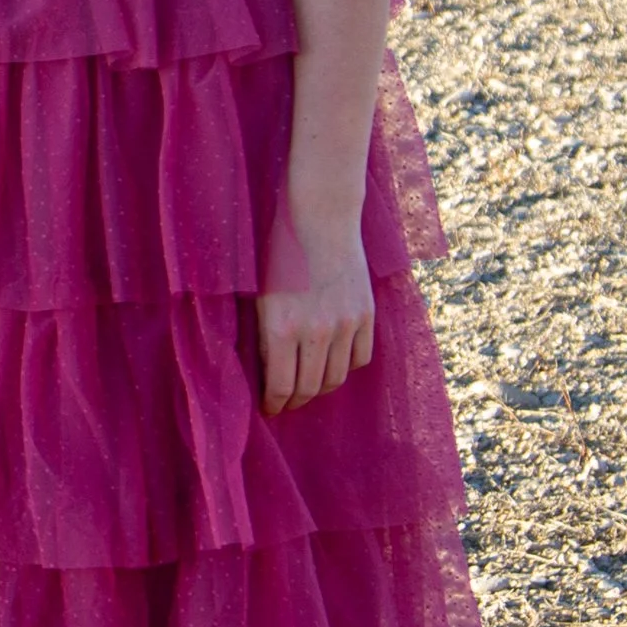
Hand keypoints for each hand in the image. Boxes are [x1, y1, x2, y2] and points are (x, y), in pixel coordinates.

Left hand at [258, 200, 374, 414]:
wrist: (320, 218)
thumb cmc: (279, 253)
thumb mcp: (260, 296)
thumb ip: (264, 336)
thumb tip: (265, 372)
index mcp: (282, 328)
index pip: (281, 386)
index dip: (274, 404)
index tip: (270, 409)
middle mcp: (317, 332)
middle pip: (310, 387)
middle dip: (296, 400)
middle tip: (287, 402)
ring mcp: (345, 324)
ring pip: (337, 376)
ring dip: (321, 387)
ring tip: (309, 385)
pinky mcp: (366, 314)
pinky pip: (360, 357)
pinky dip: (347, 365)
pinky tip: (333, 362)